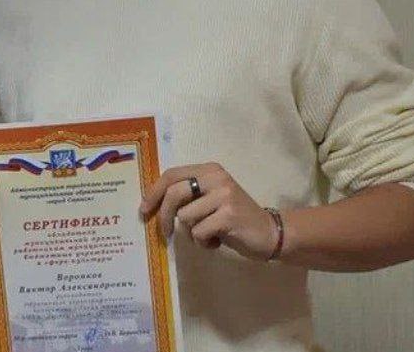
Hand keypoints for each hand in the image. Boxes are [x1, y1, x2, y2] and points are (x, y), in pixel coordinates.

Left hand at [139, 162, 276, 260]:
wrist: (270, 233)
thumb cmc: (233, 218)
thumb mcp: (209, 199)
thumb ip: (186, 195)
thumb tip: (150, 203)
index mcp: (208, 170)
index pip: (171, 175)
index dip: (153, 192)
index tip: (143, 210)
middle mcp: (216, 177)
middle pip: (173, 194)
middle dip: (163, 216)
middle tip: (164, 233)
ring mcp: (224, 195)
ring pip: (185, 217)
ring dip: (192, 233)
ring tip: (208, 234)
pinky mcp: (229, 215)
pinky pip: (199, 232)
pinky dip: (203, 242)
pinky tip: (217, 241)